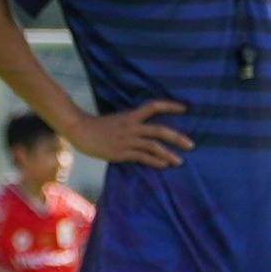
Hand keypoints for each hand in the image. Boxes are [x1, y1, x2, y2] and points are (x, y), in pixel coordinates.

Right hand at [65, 100, 191, 167]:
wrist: (79, 130)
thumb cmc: (96, 126)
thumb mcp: (117, 120)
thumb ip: (131, 124)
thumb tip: (144, 131)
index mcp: (131, 115)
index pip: (154, 106)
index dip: (170, 106)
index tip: (185, 108)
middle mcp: (131, 126)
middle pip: (160, 130)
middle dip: (177, 138)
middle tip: (191, 145)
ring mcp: (127, 140)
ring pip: (153, 146)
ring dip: (169, 154)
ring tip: (180, 161)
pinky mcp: (121, 152)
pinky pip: (142, 157)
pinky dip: (154, 161)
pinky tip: (163, 165)